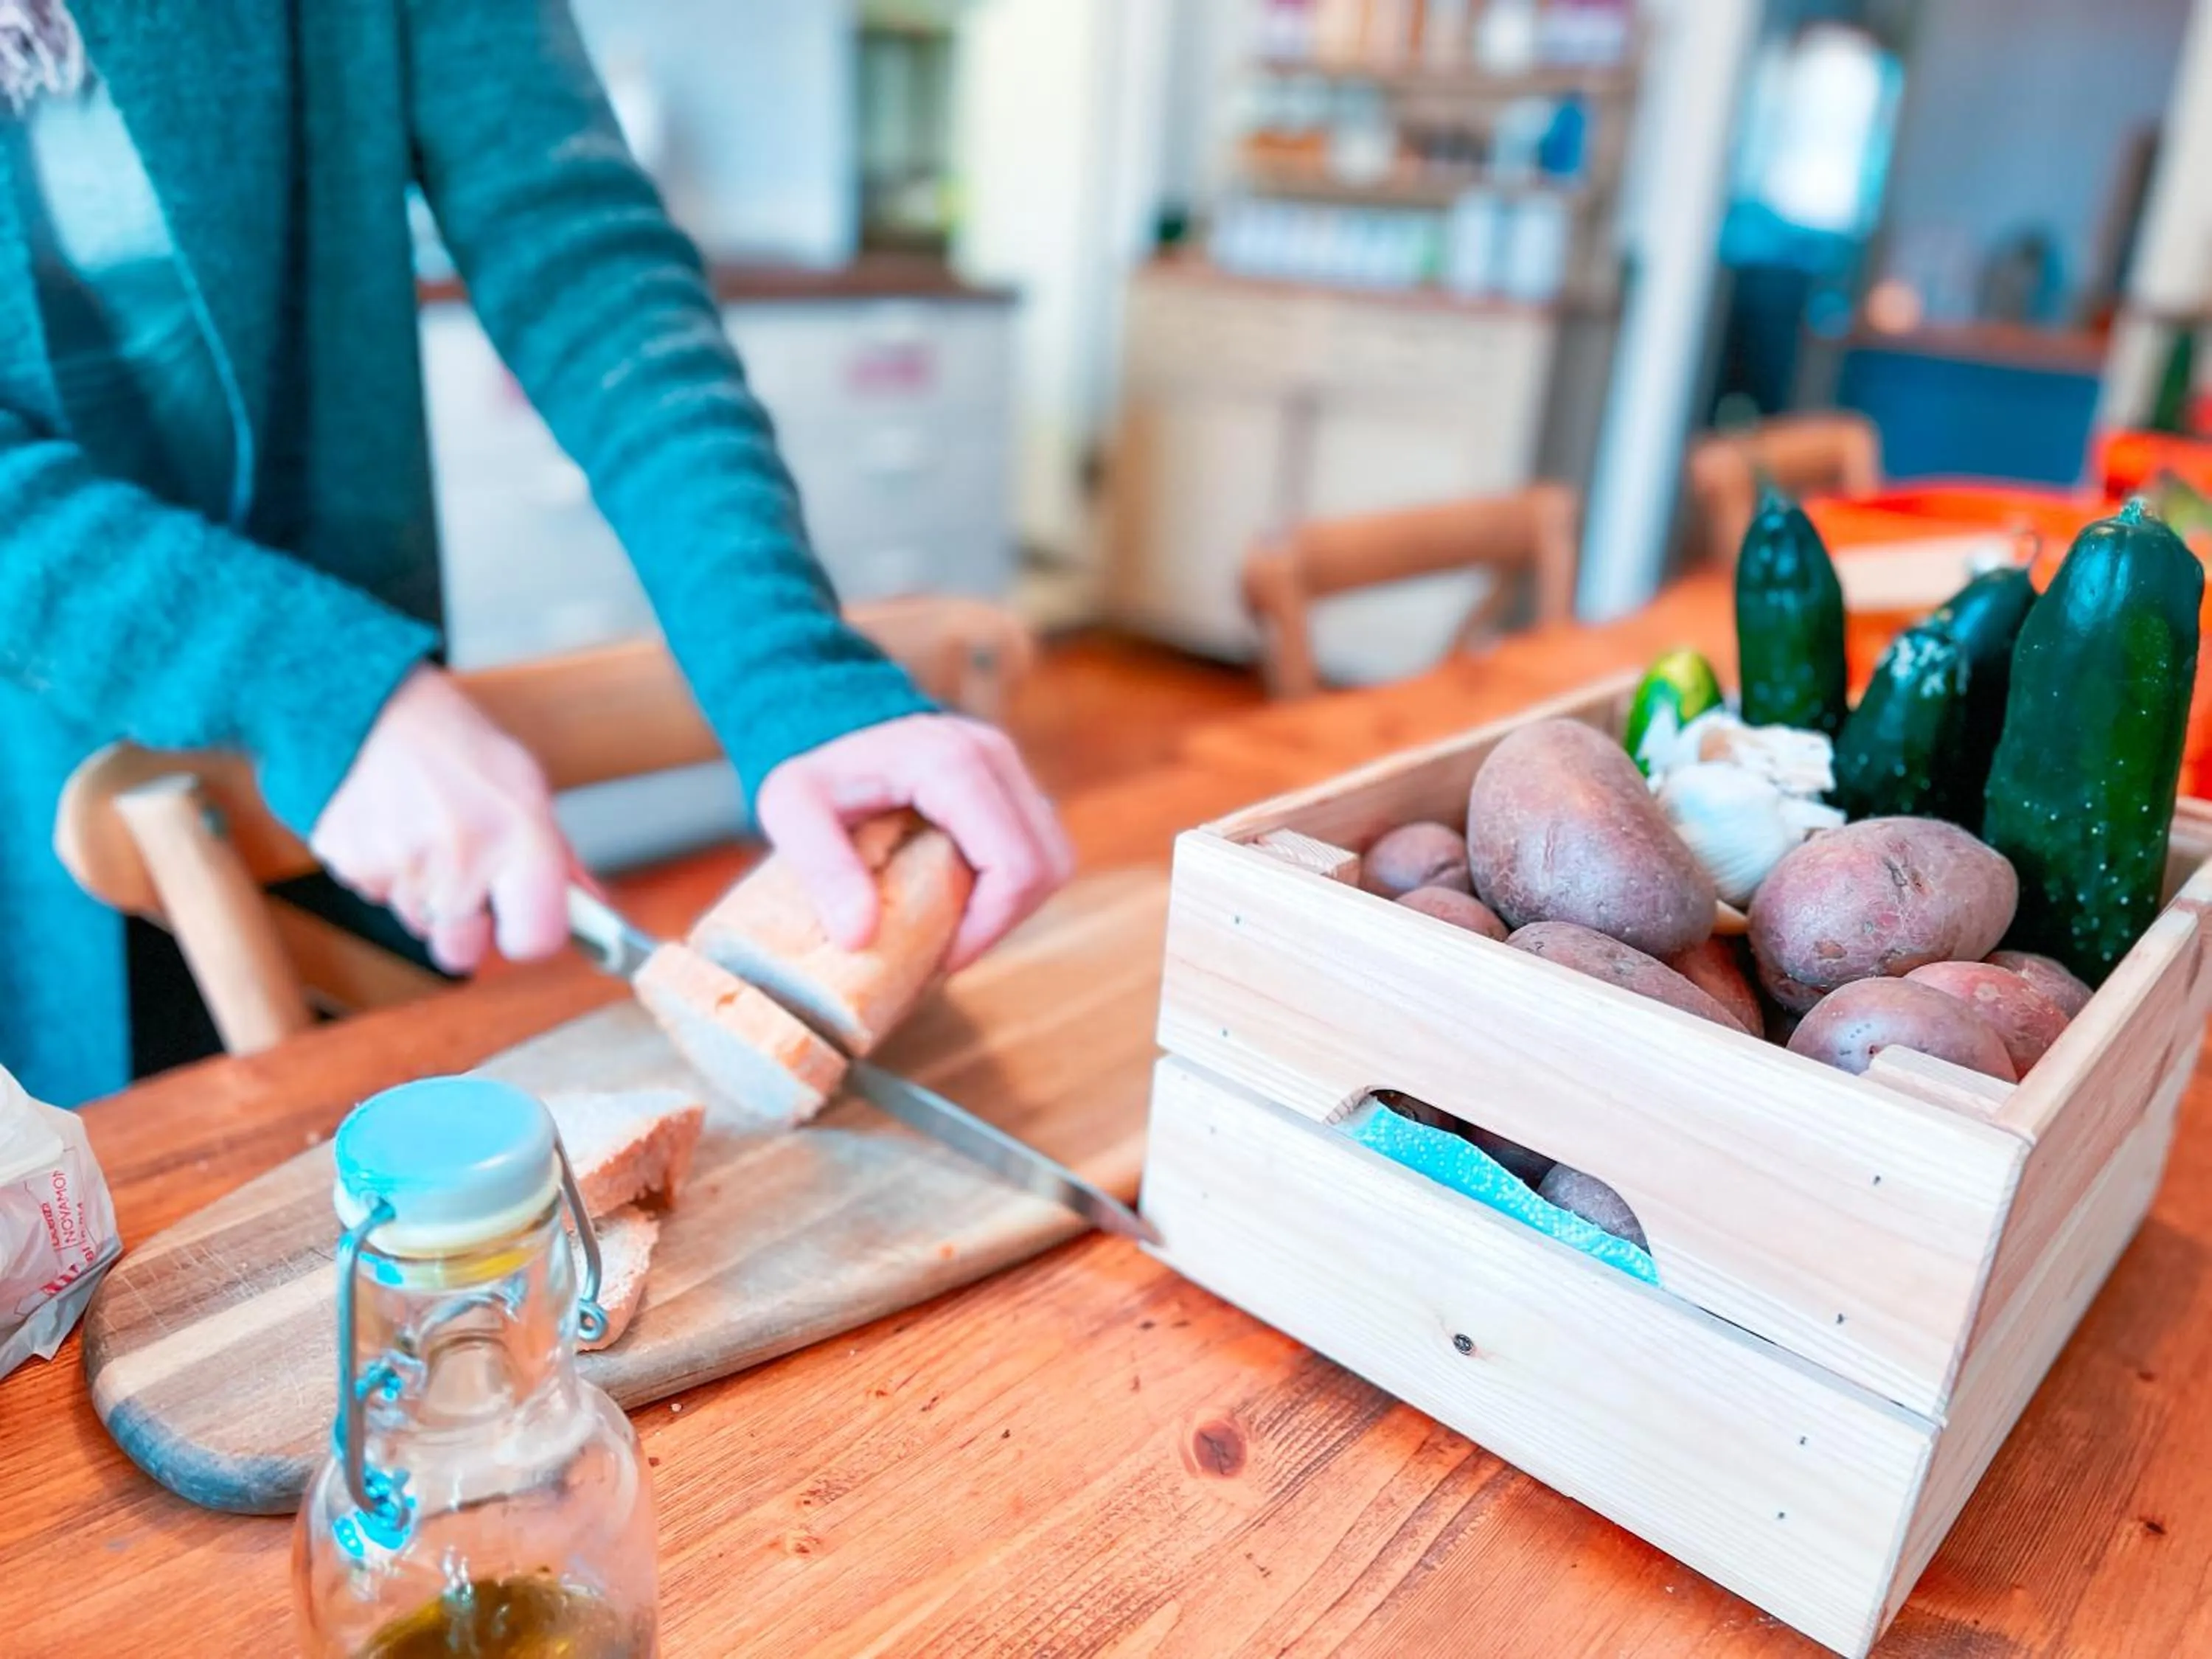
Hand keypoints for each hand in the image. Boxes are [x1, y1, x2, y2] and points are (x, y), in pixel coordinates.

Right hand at [310, 666, 578, 973]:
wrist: (374, 708)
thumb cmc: (459, 748)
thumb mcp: (526, 787)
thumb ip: (556, 856)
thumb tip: (590, 911)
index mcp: (519, 838)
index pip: (534, 940)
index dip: (528, 936)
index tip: (522, 921)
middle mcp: (461, 859)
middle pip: (461, 952)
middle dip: (466, 929)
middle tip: (468, 880)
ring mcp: (401, 865)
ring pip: (417, 922)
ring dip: (426, 894)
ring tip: (428, 834)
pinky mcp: (351, 864)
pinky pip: (377, 896)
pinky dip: (388, 873)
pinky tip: (396, 828)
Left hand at [754, 714, 1073, 970]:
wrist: (831, 722)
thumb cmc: (813, 771)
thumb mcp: (790, 811)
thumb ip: (822, 869)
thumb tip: (859, 938)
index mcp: (950, 762)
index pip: (1013, 865)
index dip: (986, 927)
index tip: (938, 958)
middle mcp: (994, 754)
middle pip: (1045, 866)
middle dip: (1001, 922)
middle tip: (947, 950)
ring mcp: (1012, 765)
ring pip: (1053, 859)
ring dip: (1012, 906)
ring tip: (956, 926)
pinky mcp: (1015, 781)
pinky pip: (1041, 846)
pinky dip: (1013, 886)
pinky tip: (965, 898)